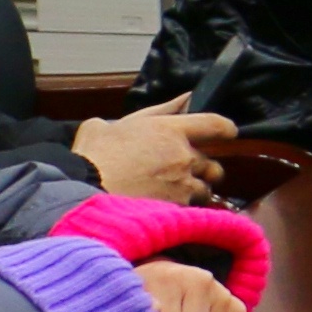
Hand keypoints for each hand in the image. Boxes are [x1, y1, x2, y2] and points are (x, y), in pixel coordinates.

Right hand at [75, 105, 229, 200]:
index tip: (229, 133)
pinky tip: (168, 211)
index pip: (216, 125)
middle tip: (187, 173)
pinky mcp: (176, 210)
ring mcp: (183, 186)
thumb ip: (149, 112)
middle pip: (214, 164)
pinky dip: (184, 211)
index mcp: (171, 131)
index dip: (226, 129)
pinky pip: (191, 211)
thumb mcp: (108, 124)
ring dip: (196, 192)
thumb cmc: (92, 157)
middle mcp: (184, 157)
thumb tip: (181, 100)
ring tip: (176, 195)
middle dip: (204, 169)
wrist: (83, 194)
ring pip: (205, 190)